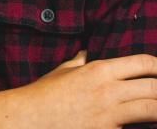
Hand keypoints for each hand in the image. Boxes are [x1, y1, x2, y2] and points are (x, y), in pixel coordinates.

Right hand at [14, 49, 156, 127]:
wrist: (31, 119)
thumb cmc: (45, 94)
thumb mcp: (64, 71)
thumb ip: (80, 62)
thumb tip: (87, 54)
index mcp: (100, 70)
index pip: (142, 63)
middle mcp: (109, 91)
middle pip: (153, 87)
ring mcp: (110, 116)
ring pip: (151, 110)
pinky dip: (143, 126)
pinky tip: (146, 124)